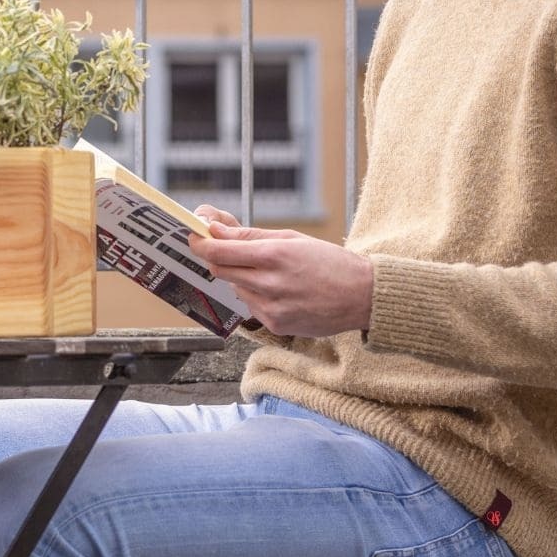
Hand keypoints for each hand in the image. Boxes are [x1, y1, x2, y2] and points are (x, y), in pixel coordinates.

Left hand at [187, 221, 372, 338]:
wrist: (363, 297)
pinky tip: (281, 292)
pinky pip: (252, 307)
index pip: (220, 251)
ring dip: (242, 278)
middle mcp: (270, 284)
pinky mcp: (276, 326)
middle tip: (227, 250)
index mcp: (274, 256)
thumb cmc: (330, 263)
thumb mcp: (292, 239)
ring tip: (271, 273)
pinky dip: (257, 296)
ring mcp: (272, 309)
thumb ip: (250, 236)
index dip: (201, 243)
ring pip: (236, 289)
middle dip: (219, 258)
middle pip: (221, 270)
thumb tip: (216, 230)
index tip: (193, 237)